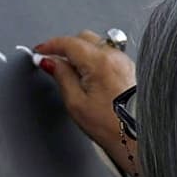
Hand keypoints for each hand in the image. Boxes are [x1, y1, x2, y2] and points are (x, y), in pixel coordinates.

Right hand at [31, 30, 137, 176]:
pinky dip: (94, 59)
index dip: (50, 45)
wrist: (137, 138)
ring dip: (81, 53)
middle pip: (84, 38)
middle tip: (53, 61)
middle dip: (66, 46)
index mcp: (100, 62)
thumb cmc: (111, 126)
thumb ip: (61, 76)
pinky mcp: (130, 68)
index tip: (40, 51)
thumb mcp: (76, 103)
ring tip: (72, 74)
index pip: (69, 42)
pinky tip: (89, 77)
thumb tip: (50, 62)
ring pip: (97, 44)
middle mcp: (115, 56)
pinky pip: (107, 55)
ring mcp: (125, 61)